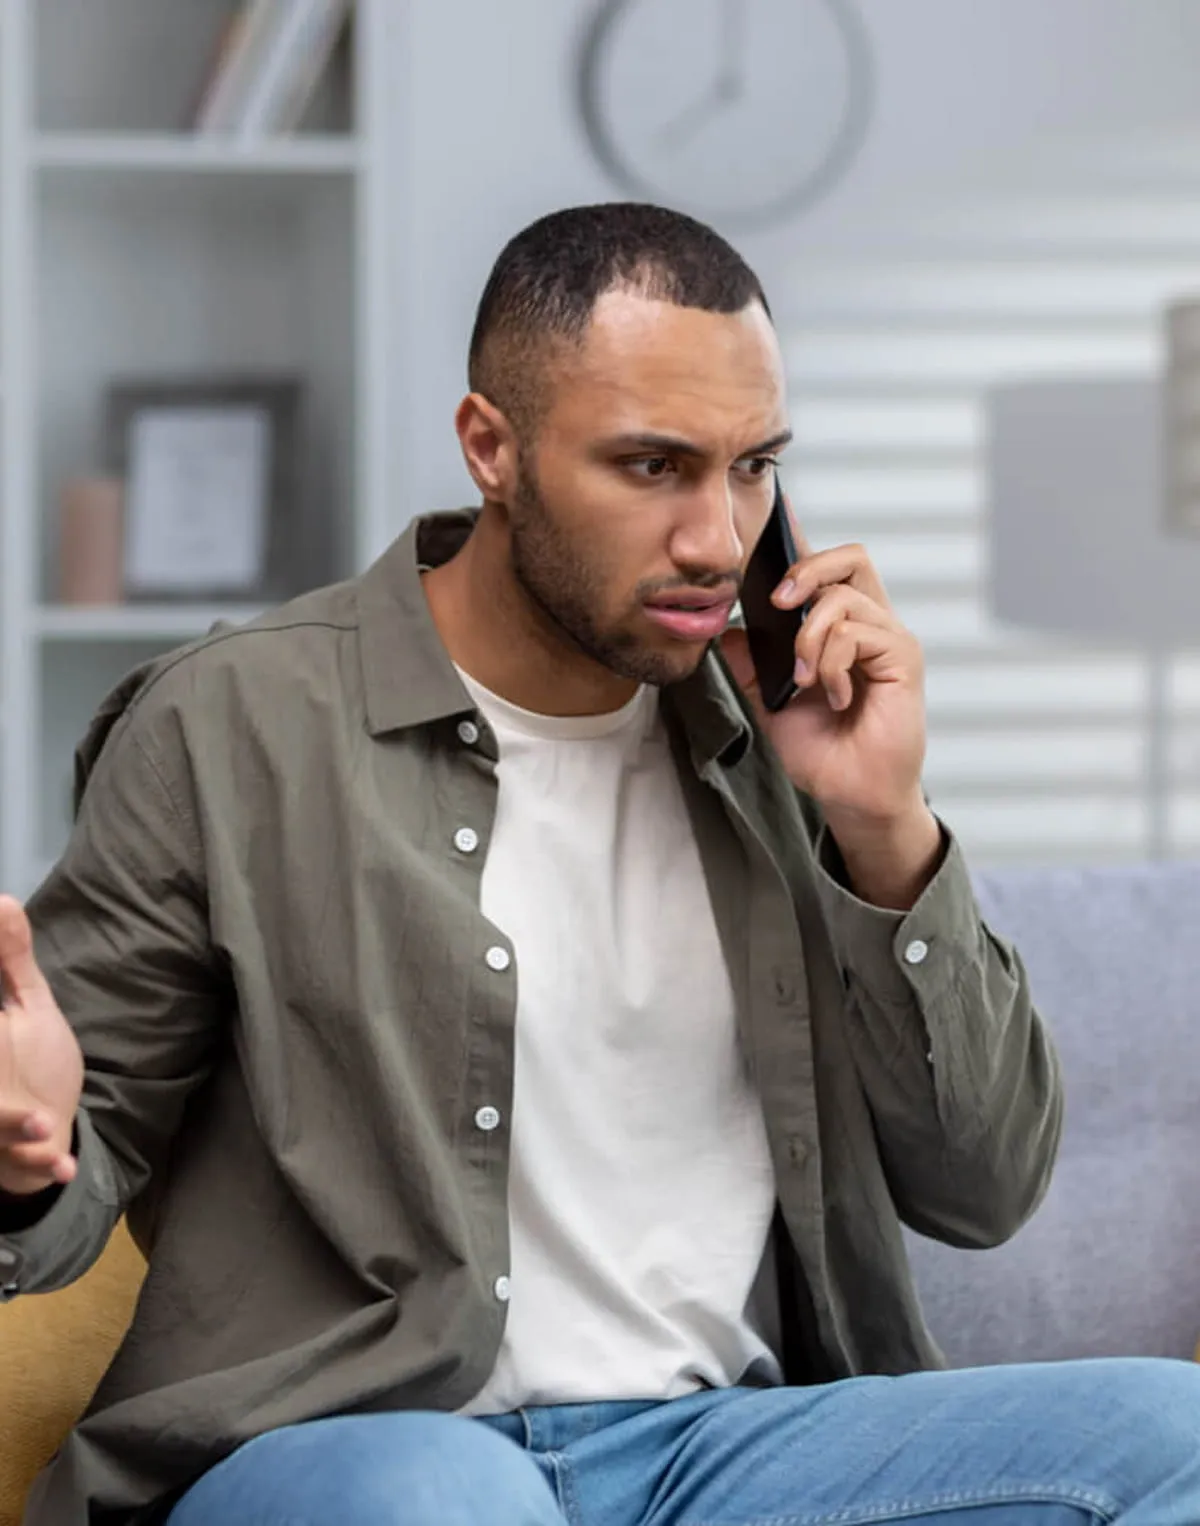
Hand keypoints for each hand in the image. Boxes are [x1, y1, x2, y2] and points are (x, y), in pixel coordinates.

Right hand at [0, 897, 81, 1197]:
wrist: (45, 1135)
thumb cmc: (28, 1065)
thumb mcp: (27, 1007)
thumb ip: (11, 959)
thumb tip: (4, 898)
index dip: (0, 998)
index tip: (8, 1021)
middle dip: (3, 1105)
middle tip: (7, 1034)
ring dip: (12, 1125)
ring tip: (40, 1122)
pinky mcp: (10, 1155)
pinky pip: (20, 1160)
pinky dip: (41, 1163)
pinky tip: (62, 1164)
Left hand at [722, 532, 926, 825]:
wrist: (850, 797)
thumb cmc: (824, 752)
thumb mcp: (772, 703)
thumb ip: (752, 666)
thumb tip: (724, 632)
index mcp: (846, 629)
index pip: (830, 570)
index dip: (801, 549)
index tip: (766, 539)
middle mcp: (873, 626)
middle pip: (852, 557)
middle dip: (806, 569)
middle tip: (776, 603)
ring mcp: (890, 640)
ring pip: (843, 597)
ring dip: (809, 638)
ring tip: (804, 680)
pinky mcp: (904, 659)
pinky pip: (857, 633)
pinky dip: (832, 662)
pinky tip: (833, 696)